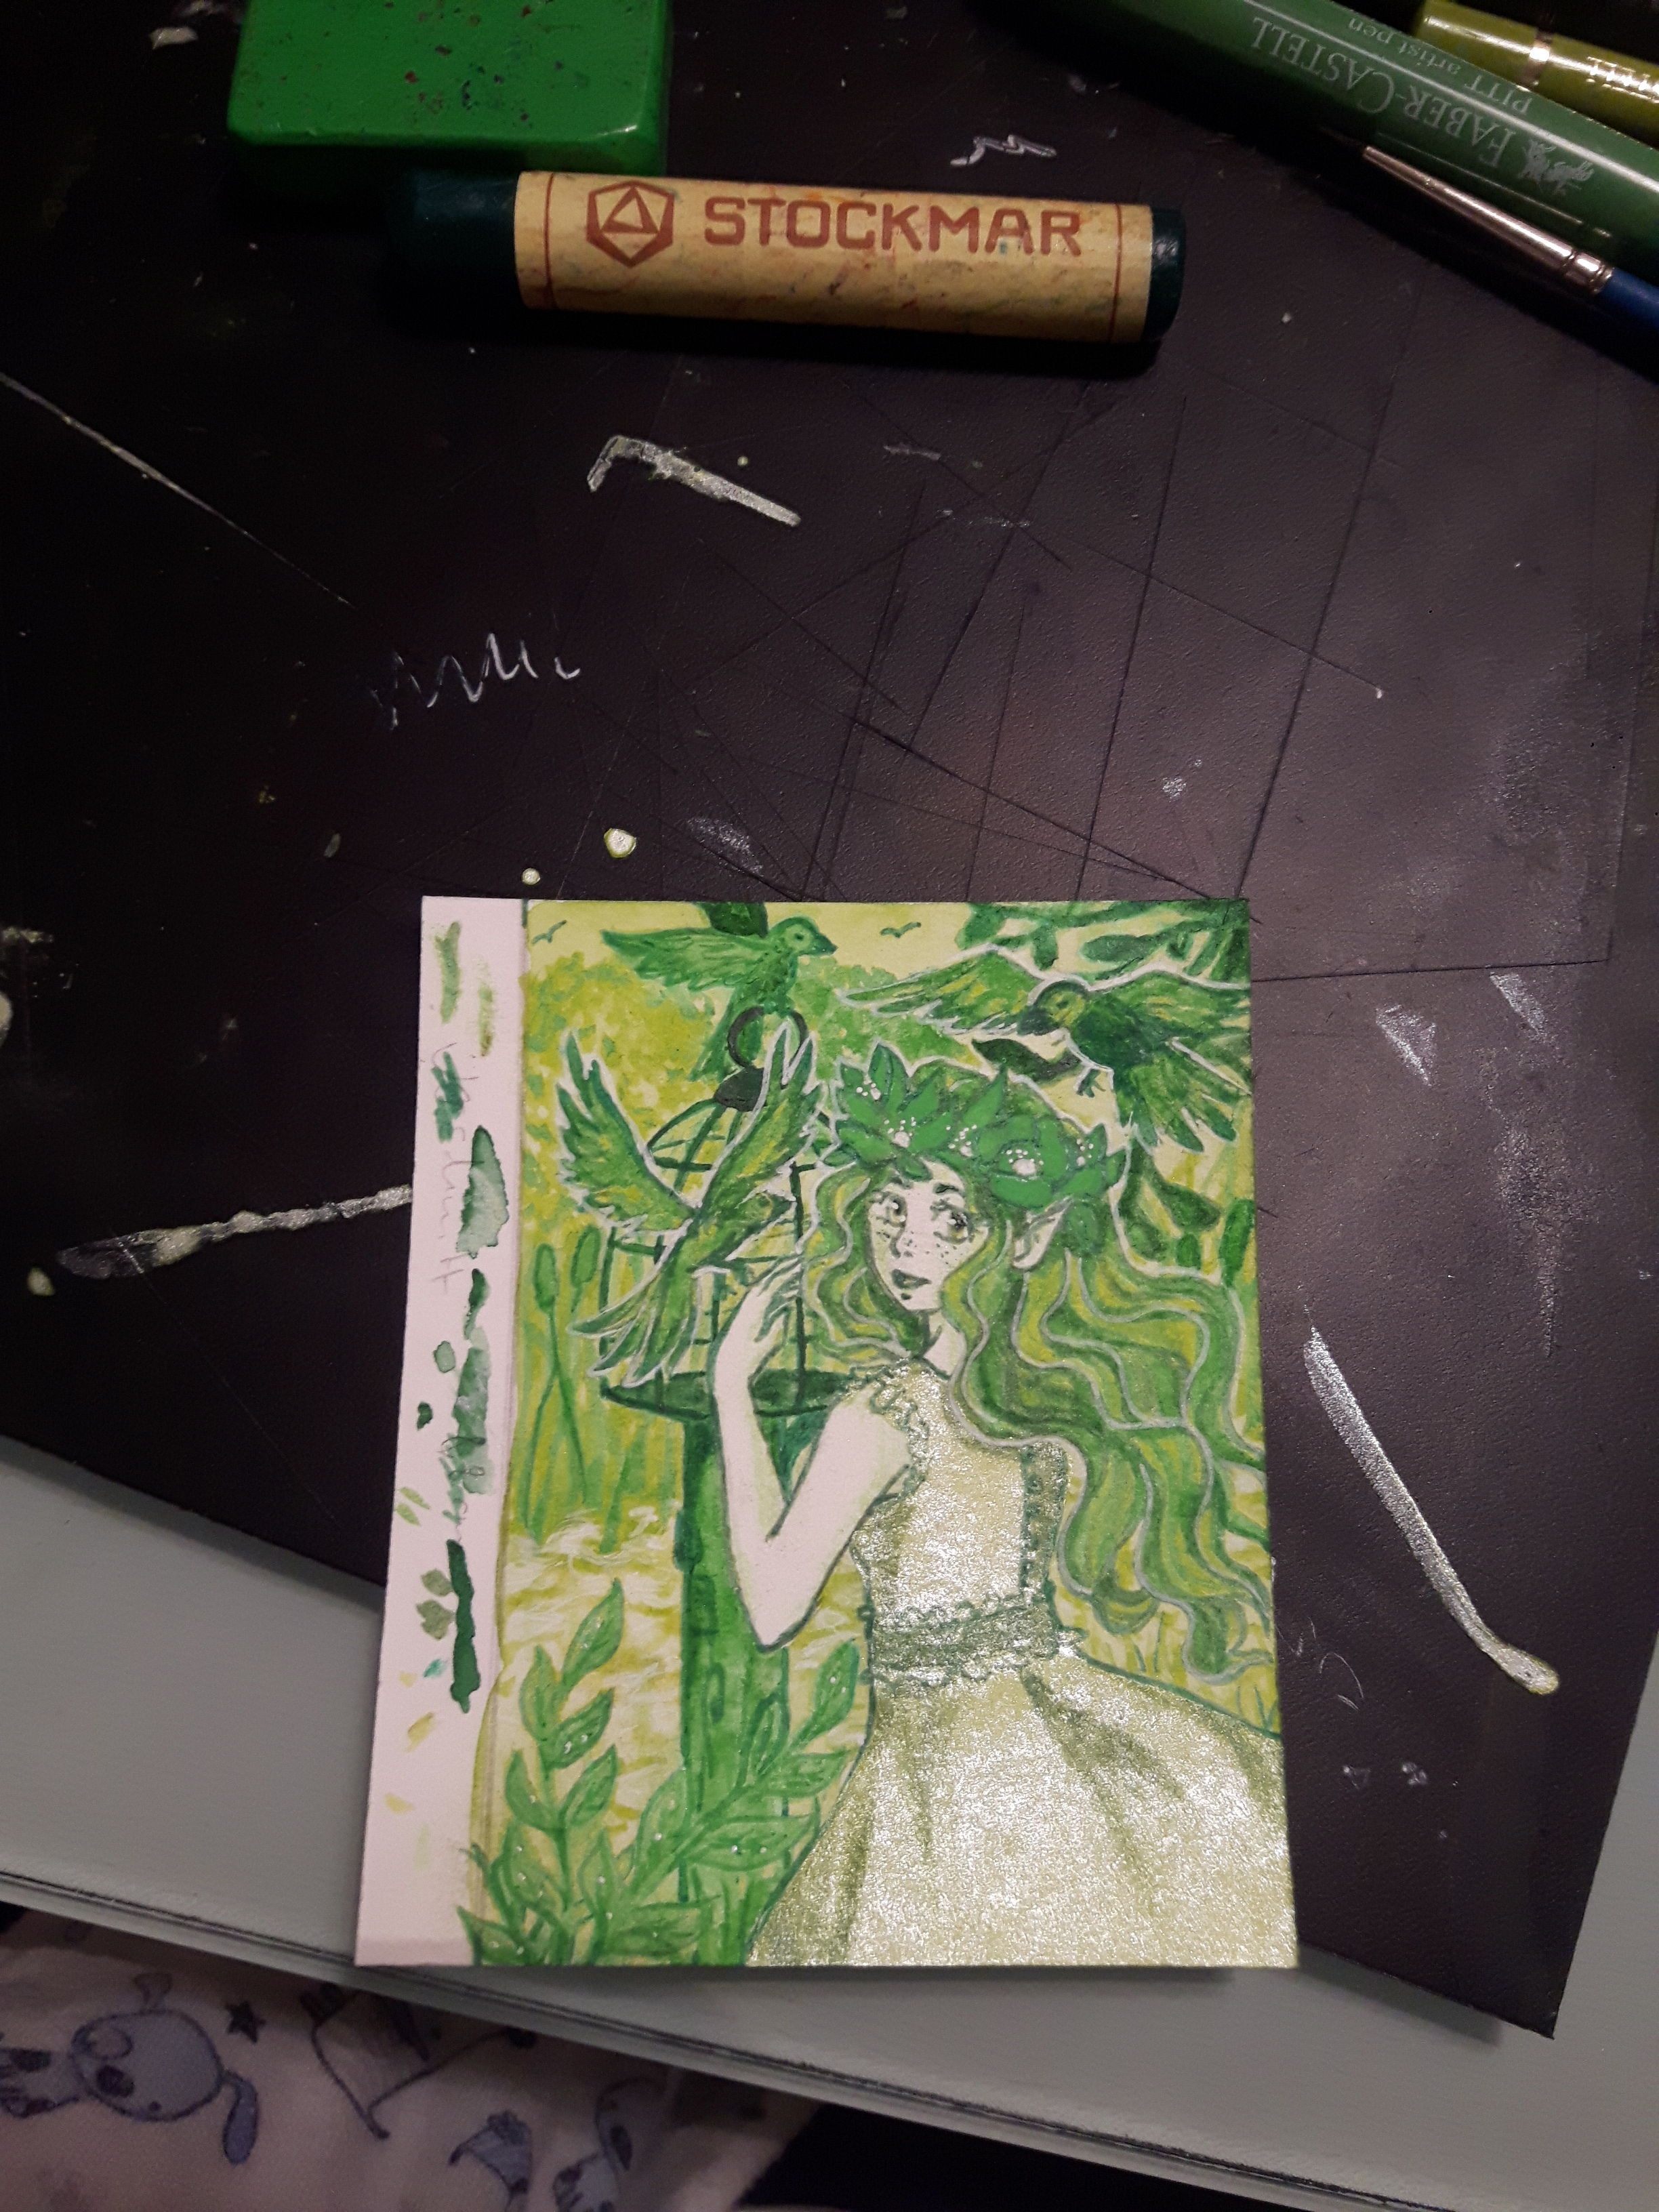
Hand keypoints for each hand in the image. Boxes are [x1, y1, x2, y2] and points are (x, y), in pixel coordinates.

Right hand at [712, 1258, 801, 1391]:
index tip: (799, 1275)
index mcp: (757, 1313)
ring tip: (798, 1260)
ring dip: (783, 1270)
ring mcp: (749, 1305)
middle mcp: (753, 1305)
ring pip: (768, 1282)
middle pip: (772, 1283)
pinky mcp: (748, 1306)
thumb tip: (788, 1307)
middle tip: (801, 1259)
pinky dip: (777, 1278)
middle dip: (786, 1271)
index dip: (786, 1282)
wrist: (732, 1370)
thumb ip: (779, 1322)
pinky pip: (765, 1288)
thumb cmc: (749, 1360)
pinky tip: (789, 1271)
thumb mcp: (772, 1338)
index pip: (773, 1293)